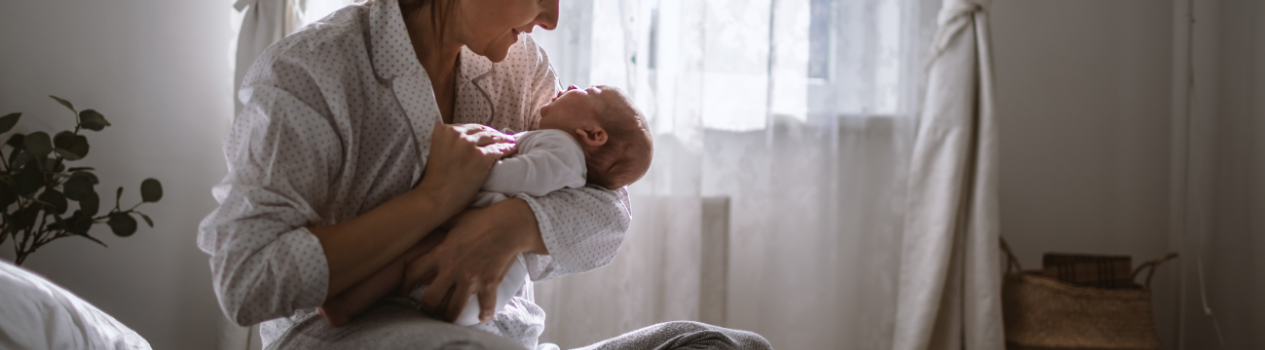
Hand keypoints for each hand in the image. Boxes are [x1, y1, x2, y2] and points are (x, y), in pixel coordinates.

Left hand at [400, 198, 542, 322]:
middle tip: (429, 311)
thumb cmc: (483, 218)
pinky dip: (484, 313)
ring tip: (449, 318)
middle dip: (427, 308)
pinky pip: (485, 306)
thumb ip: (441, 222)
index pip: (413, 271)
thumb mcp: (458, 217)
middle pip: (430, 299)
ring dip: (451, 317)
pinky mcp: (489, 283)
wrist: (511, 224)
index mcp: (442, 252)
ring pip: (454, 308)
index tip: (405, 292)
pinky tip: (482, 317)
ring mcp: (472, 278)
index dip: (405, 285)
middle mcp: (453, 268)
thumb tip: (429, 216)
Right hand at [416, 124, 515, 216]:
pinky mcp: (480, 157)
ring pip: (493, 138)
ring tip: (511, 142)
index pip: (470, 127)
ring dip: (504, 140)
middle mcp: (456, 133)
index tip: (491, 134)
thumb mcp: (440, 150)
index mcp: (444, 129)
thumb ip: (452, 141)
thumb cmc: (438, 179)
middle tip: (505, 138)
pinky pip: (499, 150)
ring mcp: (468, 144)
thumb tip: (473, 138)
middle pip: (482, 131)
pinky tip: (513, 150)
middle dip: (495, 134)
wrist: (435, 198)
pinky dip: (508, 149)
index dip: (483, 131)